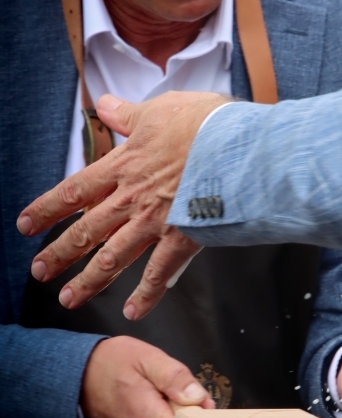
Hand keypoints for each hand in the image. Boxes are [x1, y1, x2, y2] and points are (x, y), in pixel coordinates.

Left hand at [16, 91, 226, 314]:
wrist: (239, 148)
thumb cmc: (205, 124)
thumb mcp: (161, 109)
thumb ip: (129, 114)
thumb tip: (107, 105)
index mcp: (124, 165)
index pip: (75, 190)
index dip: (47, 210)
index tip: (27, 225)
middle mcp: (132, 198)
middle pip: (87, 230)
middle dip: (59, 253)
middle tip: (40, 271)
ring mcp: (155, 222)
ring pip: (113, 257)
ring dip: (89, 281)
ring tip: (70, 298)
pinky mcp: (183, 239)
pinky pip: (159, 273)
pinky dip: (145, 295)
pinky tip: (133, 311)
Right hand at [81, 336, 214, 417]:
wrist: (76, 378)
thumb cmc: (111, 364)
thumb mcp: (145, 358)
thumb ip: (174, 377)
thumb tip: (199, 398)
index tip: (208, 404)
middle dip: (193, 411)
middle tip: (183, 387)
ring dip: (179, 413)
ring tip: (165, 391)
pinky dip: (168, 416)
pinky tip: (158, 400)